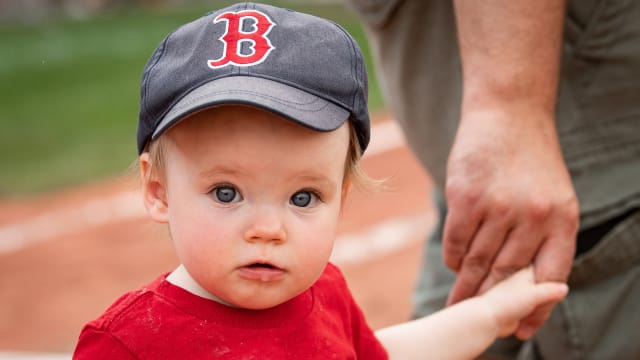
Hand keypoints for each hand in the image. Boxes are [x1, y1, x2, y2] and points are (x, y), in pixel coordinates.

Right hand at [442, 107, 578, 334]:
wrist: (508, 114)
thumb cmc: (529, 160)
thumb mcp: (552, 197)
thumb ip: (543, 237)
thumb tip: (523, 283)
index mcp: (562, 219)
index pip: (550, 276)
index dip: (535, 309)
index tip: (520, 331)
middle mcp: (533, 216)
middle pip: (507, 274)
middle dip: (490, 302)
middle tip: (476, 319)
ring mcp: (498, 207)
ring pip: (478, 261)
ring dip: (467, 285)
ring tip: (459, 301)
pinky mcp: (466, 198)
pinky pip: (456, 242)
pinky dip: (454, 259)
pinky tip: (455, 264)